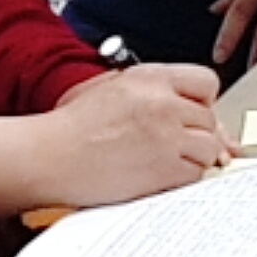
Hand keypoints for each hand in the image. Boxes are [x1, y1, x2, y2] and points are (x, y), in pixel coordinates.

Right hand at [0, 66, 228, 215]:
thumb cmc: (70, 128)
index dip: (202, 102)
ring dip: (193, 158)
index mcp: (149, 77)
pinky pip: (196, 173)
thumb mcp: (112, 90)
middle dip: (195, 134)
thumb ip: (156, 95)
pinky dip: (183, 179)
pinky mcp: (164, 167)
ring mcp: (166, 135)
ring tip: (161, 161)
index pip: (206, 82)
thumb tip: (197, 112)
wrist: (46, 157)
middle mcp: (162, 102)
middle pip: (210, 119)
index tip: (190, 115)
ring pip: (209, 147)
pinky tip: (156, 176)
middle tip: (170, 145)